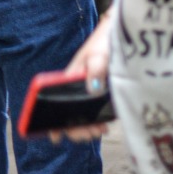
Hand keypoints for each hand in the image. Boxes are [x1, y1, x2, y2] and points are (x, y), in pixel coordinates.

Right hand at [48, 19, 113, 143]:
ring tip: (101, 130)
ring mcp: (90, 93)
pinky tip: (107, 124)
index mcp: (69, 80)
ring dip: (89, 128)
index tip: (55, 136)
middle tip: (91, 133)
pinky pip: (97, 113)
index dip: (53, 122)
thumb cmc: (103, 44)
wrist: (119, 37)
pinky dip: (99, 122)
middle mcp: (77, 89)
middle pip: (70, 116)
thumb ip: (95, 70)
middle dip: (77, 129)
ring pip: (84, 117)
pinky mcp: (103, 95)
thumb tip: (93, 89)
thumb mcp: (98, 55)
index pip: (55, 103)